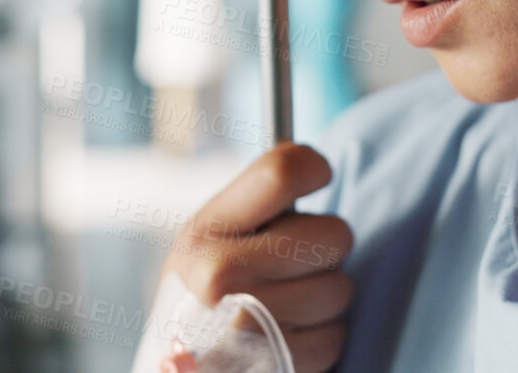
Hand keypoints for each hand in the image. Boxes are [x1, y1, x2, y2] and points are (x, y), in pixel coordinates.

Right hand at [158, 142, 354, 372]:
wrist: (176, 361)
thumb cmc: (202, 292)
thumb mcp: (209, 235)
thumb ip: (256, 199)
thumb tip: (314, 163)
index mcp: (203, 230)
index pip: (281, 172)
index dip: (314, 169)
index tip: (318, 178)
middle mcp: (217, 274)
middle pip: (331, 233)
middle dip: (324, 247)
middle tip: (293, 260)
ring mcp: (246, 325)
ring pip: (340, 287)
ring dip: (324, 295)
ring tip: (287, 301)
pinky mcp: (274, 363)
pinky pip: (335, 335)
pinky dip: (321, 336)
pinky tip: (289, 333)